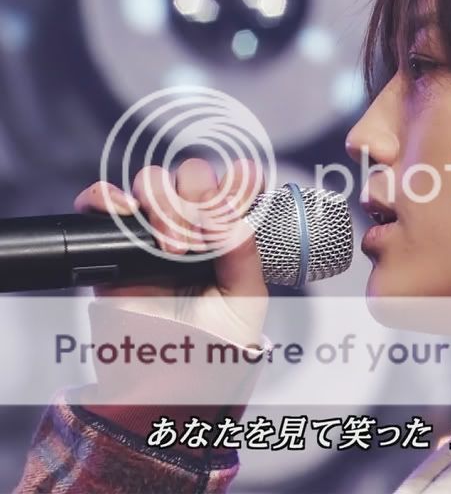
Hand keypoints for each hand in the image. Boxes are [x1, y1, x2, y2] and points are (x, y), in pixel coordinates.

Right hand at [74, 158, 268, 346]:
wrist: (168, 379)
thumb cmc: (213, 343)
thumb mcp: (245, 300)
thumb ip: (245, 256)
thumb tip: (236, 218)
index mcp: (229, 234)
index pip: (236, 185)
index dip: (239, 181)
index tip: (239, 199)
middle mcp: (192, 225)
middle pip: (192, 175)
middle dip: (197, 195)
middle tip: (196, 239)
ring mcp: (151, 232)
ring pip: (152, 181)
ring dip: (164, 204)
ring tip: (171, 249)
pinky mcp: (113, 247)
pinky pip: (101, 203)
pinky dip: (108, 197)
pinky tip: (126, 213)